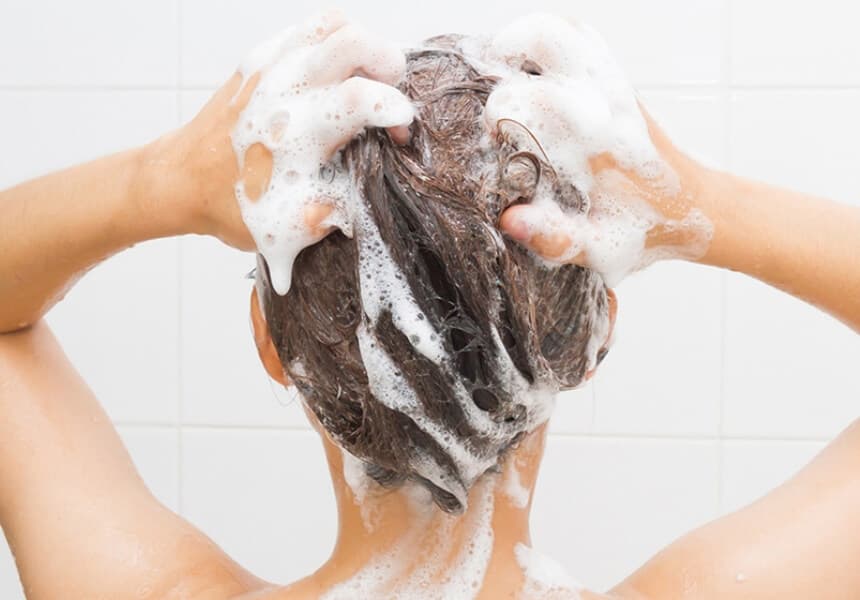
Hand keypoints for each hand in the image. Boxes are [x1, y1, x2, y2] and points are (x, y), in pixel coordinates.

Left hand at [144, 10, 413, 257]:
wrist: (178, 180)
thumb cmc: (230, 206)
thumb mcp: (285, 228)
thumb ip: (329, 216)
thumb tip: (363, 203)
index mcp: (295, 134)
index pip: (359, 97)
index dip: (394, 109)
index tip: (400, 132)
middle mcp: (283, 91)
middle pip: (352, 42)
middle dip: (388, 65)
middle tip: (389, 97)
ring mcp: (270, 67)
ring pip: (334, 25)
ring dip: (363, 49)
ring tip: (368, 81)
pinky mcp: (260, 59)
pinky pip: (309, 30)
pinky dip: (334, 43)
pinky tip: (337, 77)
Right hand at [483, 14, 712, 284]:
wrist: (696, 209)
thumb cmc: (646, 230)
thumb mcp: (599, 247)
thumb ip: (555, 237)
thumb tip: (510, 220)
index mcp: (596, 141)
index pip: (531, 99)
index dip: (499, 113)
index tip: (491, 136)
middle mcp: (606, 103)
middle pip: (549, 40)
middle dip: (508, 53)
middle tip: (491, 85)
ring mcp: (614, 88)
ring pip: (566, 32)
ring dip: (527, 41)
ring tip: (504, 65)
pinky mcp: (619, 85)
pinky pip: (582, 42)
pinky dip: (550, 44)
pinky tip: (534, 71)